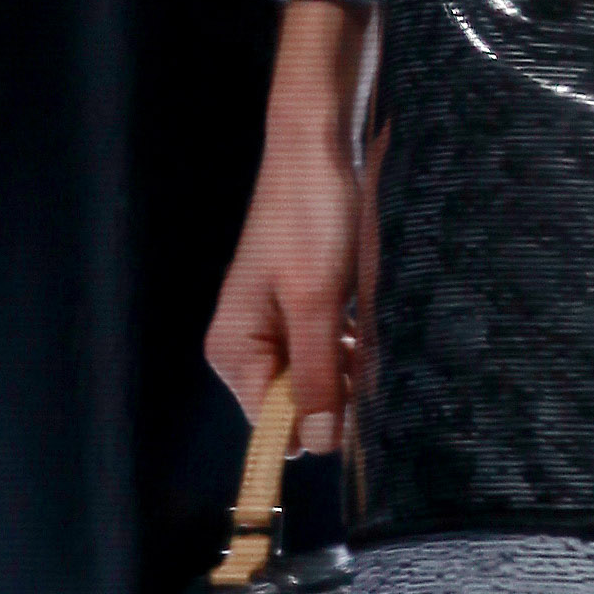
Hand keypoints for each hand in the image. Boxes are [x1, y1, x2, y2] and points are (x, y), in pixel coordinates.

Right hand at [205, 0, 379, 459]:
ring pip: (318, 381)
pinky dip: (349, 346)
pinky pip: (327, 354)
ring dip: (347, 365)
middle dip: (336, 388)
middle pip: (297, 405)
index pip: (272, 424)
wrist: (319, 148)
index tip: (353, 395)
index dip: (316, 419)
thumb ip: (318, 376)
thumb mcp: (317, 302)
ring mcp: (273, 328)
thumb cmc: (310, 217)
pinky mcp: (299, 311)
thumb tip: (316, 445)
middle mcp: (246, 346)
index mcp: (234, 349)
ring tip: (358, 321)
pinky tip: (359, 317)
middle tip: (358, 343)